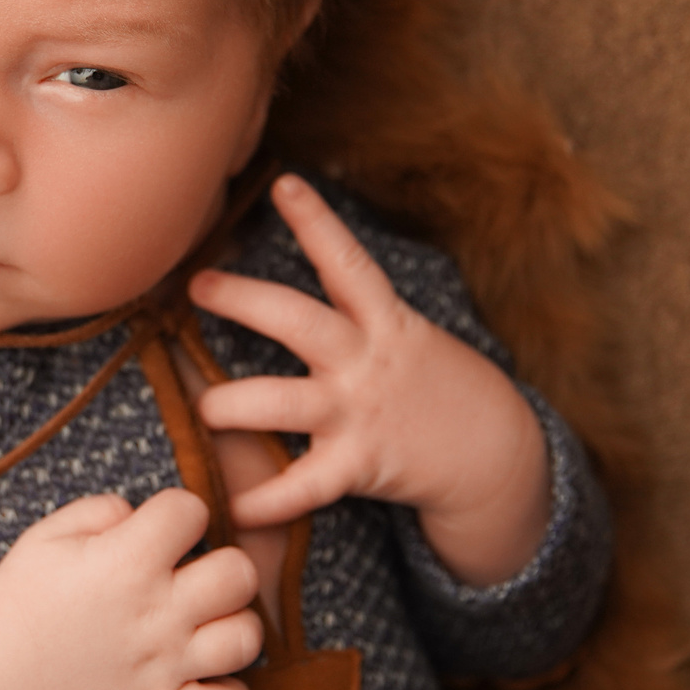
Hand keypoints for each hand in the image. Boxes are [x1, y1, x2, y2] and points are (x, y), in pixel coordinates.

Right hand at [0, 488, 262, 689]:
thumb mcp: (49, 532)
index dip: (179, 511)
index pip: (191, 510)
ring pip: (246, 640)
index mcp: (126, 561)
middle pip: (240, 574)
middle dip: (222, 564)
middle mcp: (155, 613)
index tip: (159, 529)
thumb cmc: (19, 595)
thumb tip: (147, 516)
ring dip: (232, 625)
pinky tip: (205, 676)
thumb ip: (106, 509)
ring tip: (204, 624)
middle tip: (192, 576)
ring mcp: (162, 666)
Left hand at [185, 174, 549, 588]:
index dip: (317, 222)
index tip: (284, 184)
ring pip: (284, 402)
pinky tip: (233, 506)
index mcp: (381, 321)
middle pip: (299, 320)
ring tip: (203, 408)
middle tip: (197, 284)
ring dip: (234, 404)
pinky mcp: (360, 465)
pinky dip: (267, 500)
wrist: (492, 454)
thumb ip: (351, 313)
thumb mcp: (402, 335)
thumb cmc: (428, 386)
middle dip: (244, 300)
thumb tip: (283, 290)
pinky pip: (304, 485)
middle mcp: (366, 360)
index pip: (348, 261)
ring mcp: (360, 412)